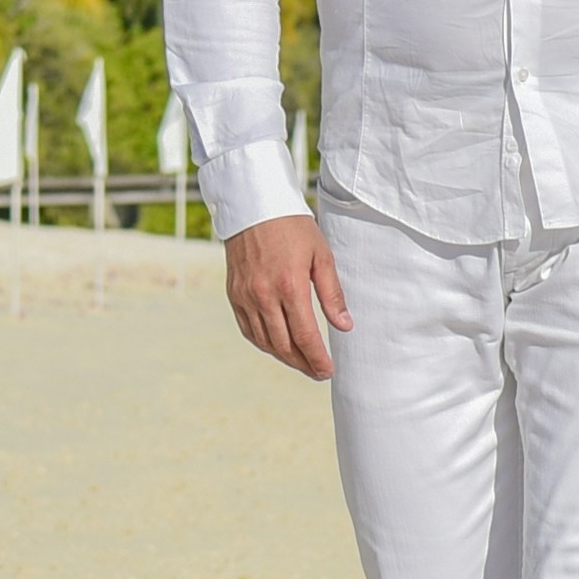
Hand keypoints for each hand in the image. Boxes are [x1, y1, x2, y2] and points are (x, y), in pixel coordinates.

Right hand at [224, 212, 351, 379]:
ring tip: (301, 362)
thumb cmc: (293, 227)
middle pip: (284, 345)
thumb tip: (344, 326)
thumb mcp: (321, 256)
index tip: (327, 370)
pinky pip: (248, 329)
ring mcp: (245, 296)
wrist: (254, 206)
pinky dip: (263, 343)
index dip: (317, 358)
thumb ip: (332, 294)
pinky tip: (277, 346)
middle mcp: (264, 295)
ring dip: (284, 357)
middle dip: (303, 364)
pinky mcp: (233, 294)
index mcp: (290, 286)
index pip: (305, 336)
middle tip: (318, 372)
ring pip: (264, 341)